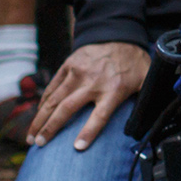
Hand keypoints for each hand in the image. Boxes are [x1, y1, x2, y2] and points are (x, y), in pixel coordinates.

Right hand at [29, 42, 151, 151]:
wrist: (118, 33)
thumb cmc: (133, 63)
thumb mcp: (146, 80)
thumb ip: (145, 99)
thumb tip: (148, 122)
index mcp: (113, 90)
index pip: (100, 115)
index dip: (89, 132)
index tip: (77, 148)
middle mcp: (93, 82)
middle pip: (67, 108)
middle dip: (51, 128)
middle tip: (39, 144)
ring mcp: (78, 72)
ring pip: (54, 99)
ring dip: (40, 118)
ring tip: (31, 137)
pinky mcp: (68, 65)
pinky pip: (53, 87)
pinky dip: (43, 103)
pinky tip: (38, 116)